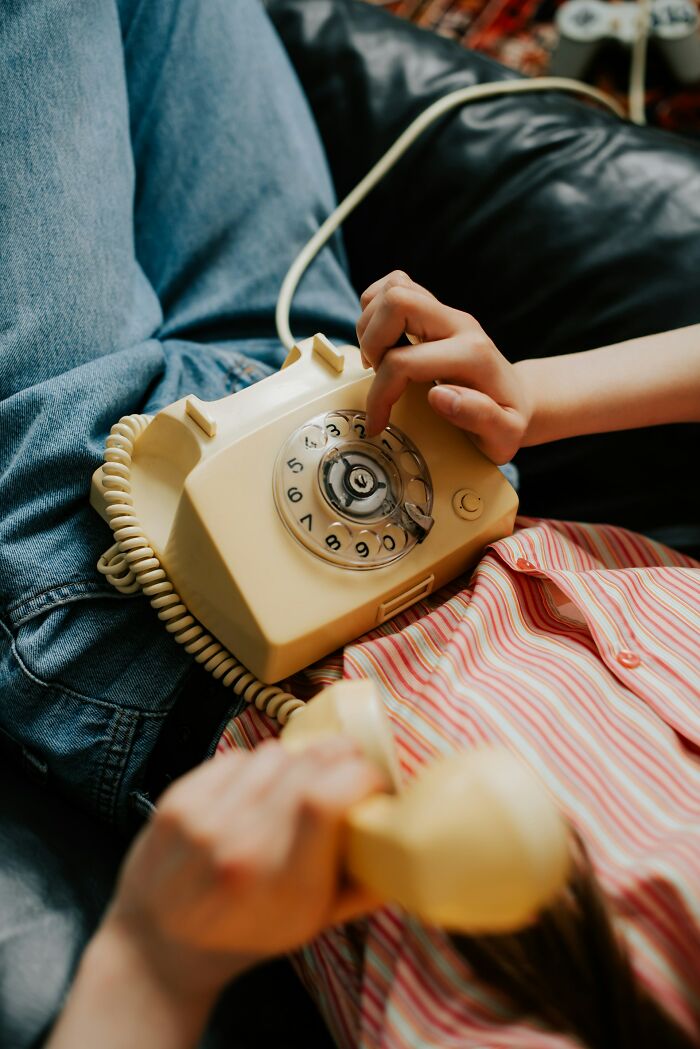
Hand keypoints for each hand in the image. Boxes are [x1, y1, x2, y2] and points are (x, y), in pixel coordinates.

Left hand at [103, 737, 385, 999]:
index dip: (360, 776)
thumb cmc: (248, 933)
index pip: (325, 800)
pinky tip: (256, 789)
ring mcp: (203, 821)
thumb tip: (406, 842)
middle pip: (305, 765)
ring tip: (298, 782)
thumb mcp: (313, 925)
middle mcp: (240, 847)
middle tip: (349, 765)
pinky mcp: (177, 802)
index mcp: (282, 885)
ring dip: (297, 759)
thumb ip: (362, 887)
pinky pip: (236, 756)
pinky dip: (256, 764)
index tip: (374, 781)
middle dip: (340, 754)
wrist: (160, 942)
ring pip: (273, 753)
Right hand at [356, 271, 531, 463]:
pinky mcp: (435, 309)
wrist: (517, 398)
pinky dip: (376, 310)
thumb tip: (439, 396)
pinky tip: (382, 342)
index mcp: (472, 356)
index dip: (380, 394)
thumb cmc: (507, 420)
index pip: (404, 361)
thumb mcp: (504, 435)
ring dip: (371, 325)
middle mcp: (458, 324)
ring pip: (394, 288)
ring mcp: (446, 312)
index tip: (378, 421)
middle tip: (376, 374)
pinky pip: (395, 286)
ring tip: (378, 361)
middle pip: (397, 301)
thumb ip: (480, 417)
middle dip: (371, 342)